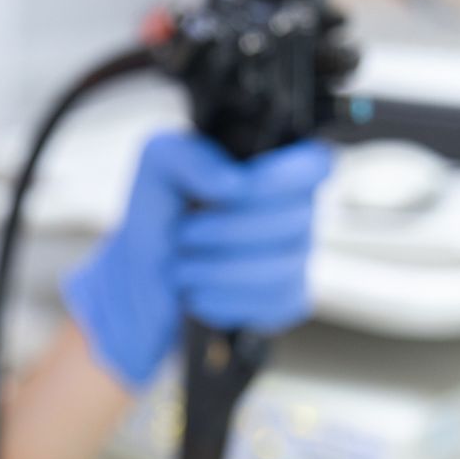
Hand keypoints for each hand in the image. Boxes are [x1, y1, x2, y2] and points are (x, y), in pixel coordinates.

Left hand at [64, 135, 331, 387]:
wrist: (144, 275)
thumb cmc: (160, 212)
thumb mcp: (157, 166)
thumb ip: (189, 156)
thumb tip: (233, 181)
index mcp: (273, 166)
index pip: (315, 164)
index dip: (281, 177)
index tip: (236, 188)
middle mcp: (297, 209)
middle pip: (295, 219)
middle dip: (225, 230)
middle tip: (182, 234)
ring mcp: (297, 255)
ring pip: (281, 266)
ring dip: (216, 270)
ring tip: (181, 267)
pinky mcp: (288, 297)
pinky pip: (273, 301)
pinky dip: (224, 300)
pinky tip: (198, 293)